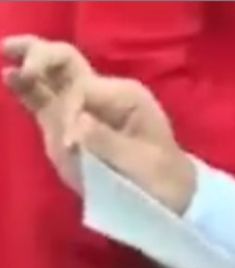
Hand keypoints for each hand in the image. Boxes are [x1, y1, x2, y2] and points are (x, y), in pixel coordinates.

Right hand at [2, 35, 194, 212]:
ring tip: (5, 57)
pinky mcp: (68, 126)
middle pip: (64, 61)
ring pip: (50, 75)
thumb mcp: (142, 164)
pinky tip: (9, 77)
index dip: (69, 113)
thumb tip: (76, 123)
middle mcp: (102, 94)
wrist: (169, 195)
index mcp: (126, 96)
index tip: (73, 147)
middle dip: (38, 57)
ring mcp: (83, 108)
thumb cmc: (162, 178)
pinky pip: (44, 100)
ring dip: (27, 64)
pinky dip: (27, 89)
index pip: (82, 90)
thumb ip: (107, 142)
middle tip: (18, 64)